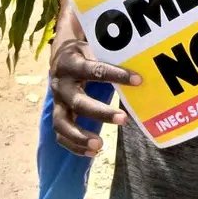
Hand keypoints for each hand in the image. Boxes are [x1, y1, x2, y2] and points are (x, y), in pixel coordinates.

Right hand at [50, 39, 140, 156]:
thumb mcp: (92, 46)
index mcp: (71, 63)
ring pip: (62, 124)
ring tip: (100, 145)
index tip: (138, 80)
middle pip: (78, 102)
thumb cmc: (84, 52)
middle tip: (124, 119)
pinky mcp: (57, 114)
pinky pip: (61, 135)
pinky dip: (75, 146)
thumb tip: (140, 56)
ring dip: (80, 137)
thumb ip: (109, 53)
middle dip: (101, 113)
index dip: (116, 74)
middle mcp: (61, 85)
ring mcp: (57, 102)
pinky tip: (93, 152)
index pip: (95, 70)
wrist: (59, 56)